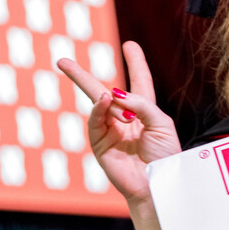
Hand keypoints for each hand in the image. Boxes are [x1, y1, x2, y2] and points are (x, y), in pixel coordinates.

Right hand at [57, 41, 181, 229]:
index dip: (135, 63)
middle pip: (103, 91)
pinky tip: (104, 98)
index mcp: (145, 112)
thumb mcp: (161, 123)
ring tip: (105, 92)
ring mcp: (110, 132)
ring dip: (100, 95)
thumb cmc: (166, 156)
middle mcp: (125, 119)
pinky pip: (95, 122)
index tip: (129, 44)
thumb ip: (141, 104)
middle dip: (82, 77)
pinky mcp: (100, 145)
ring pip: (96, 105)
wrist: (158, 185)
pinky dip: (98, 109)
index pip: (139, 82)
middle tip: (61, 61)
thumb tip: (115, 92)